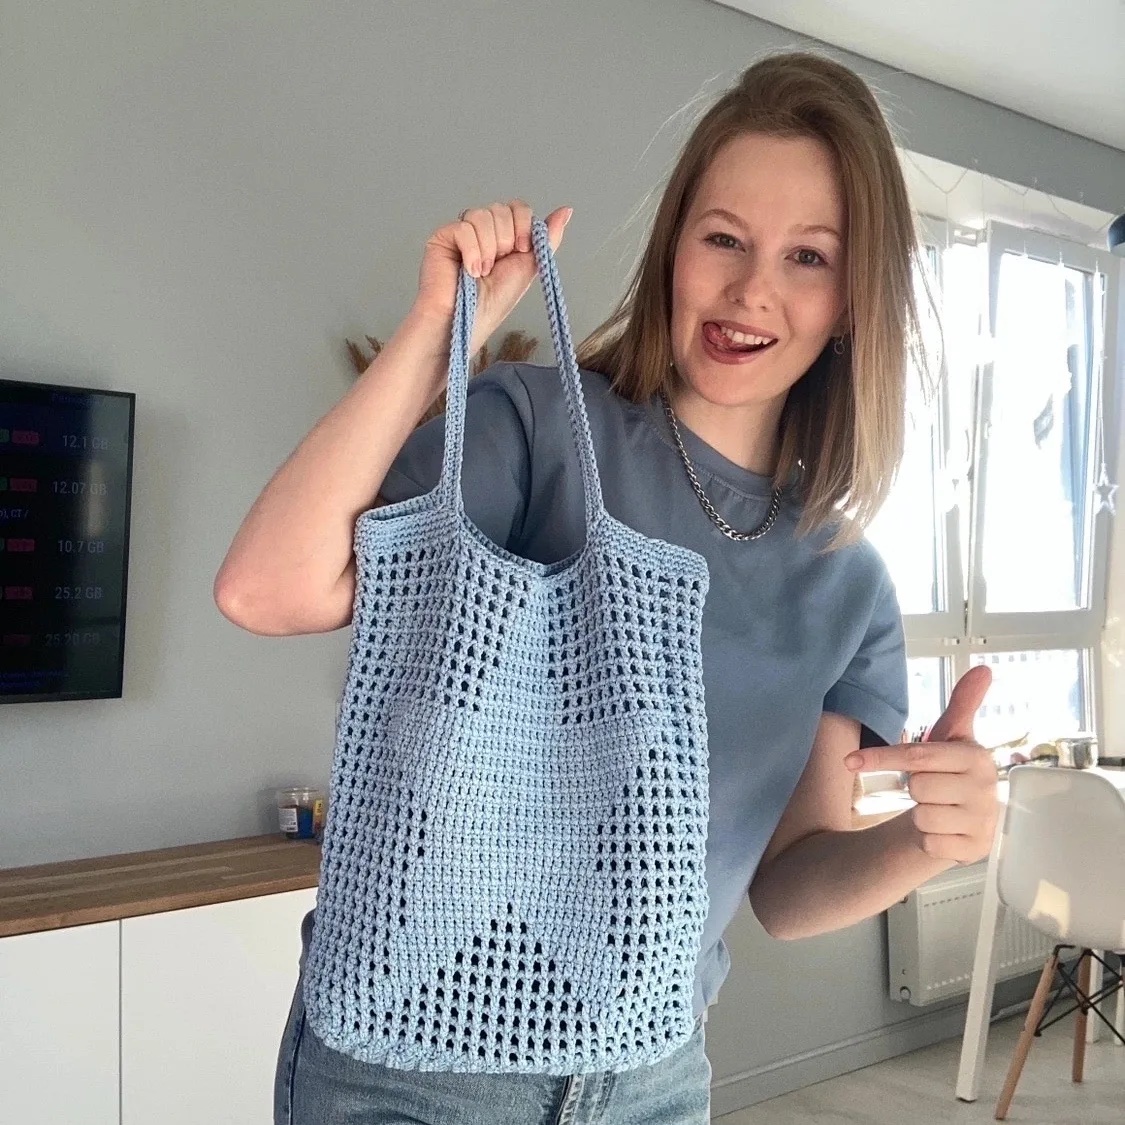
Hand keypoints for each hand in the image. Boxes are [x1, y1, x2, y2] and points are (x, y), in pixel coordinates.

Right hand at [413, 201, 572, 354]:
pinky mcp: (443, 236)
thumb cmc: (492, 303)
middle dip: (505, 240)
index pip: (518, 208)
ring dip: (488, 249)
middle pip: (502, 209)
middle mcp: (483, 230)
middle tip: (496, 266)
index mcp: (504, 235)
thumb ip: (546, 239)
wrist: (467, 321)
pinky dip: (472, 252)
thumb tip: (566, 210)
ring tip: (482, 272)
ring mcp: (462, 232)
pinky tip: (470, 271)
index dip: (523, 225)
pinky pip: (464, 227)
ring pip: (483, 215)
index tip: (521, 250)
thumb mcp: (528, 268)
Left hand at [845, 665, 997, 864]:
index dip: (881, 758)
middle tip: (931, 788)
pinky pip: (929, 842)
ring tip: (938, 810)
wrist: (968, 820)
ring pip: (921, 816)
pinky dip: (928, 838)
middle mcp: (985, 789)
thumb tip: (983, 668)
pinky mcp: (975, 849)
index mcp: (976, 757)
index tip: (849, 761)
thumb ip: (963, 704)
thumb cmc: (951, 772)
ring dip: (921, 815)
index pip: (917, 756)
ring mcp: (982, 821)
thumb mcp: (952, 738)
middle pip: (917, 787)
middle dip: (914, 788)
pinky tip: (943, 830)